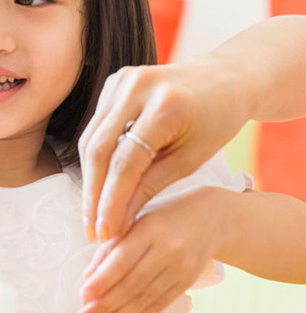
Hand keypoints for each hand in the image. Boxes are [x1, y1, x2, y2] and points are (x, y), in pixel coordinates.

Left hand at [78, 186, 222, 312]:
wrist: (212, 217)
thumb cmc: (165, 217)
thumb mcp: (138, 220)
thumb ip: (112, 246)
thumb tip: (88, 277)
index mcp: (150, 228)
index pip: (122, 259)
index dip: (102, 279)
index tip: (83, 295)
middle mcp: (168, 249)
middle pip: (132, 283)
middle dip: (106, 305)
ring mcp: (181, 267)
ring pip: (146, 297)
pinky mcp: (188, 281)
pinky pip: (162, 304)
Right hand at [79, 59, 246, 241]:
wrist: (224, 78)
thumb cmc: (215, 122)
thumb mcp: (190, 159)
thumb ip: (150, 187)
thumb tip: (117, 222)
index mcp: (166, 106)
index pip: (126, 163)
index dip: (111, 202)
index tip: (106, 233)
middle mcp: (138, 87)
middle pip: (100, 150)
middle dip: (93, 196)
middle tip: (92, 231)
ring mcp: (122, 80)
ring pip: (90, 140)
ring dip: (89, 181)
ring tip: (92, 216)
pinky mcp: (114, 81)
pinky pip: (95, 127)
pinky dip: (95, 159)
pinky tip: (99, 186)